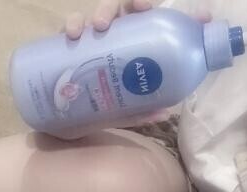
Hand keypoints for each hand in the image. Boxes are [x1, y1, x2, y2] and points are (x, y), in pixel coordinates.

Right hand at [63, 0, 211, 127]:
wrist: (64, 125)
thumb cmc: (99, 111)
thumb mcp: (123, 111)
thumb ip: (141, 109)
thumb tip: (165, 111)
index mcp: (132, 47)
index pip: (151, 23)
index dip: (168, 13)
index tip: (182, 13)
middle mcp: (113, 38)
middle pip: (125, 9)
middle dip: (134, 2)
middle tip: (139, 7)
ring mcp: (90, 41)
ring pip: (98, 13)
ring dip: (102, 11)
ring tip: (100, 26)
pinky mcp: (67, 46)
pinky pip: (70, 27)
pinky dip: (72, 25)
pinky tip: (74, 35)